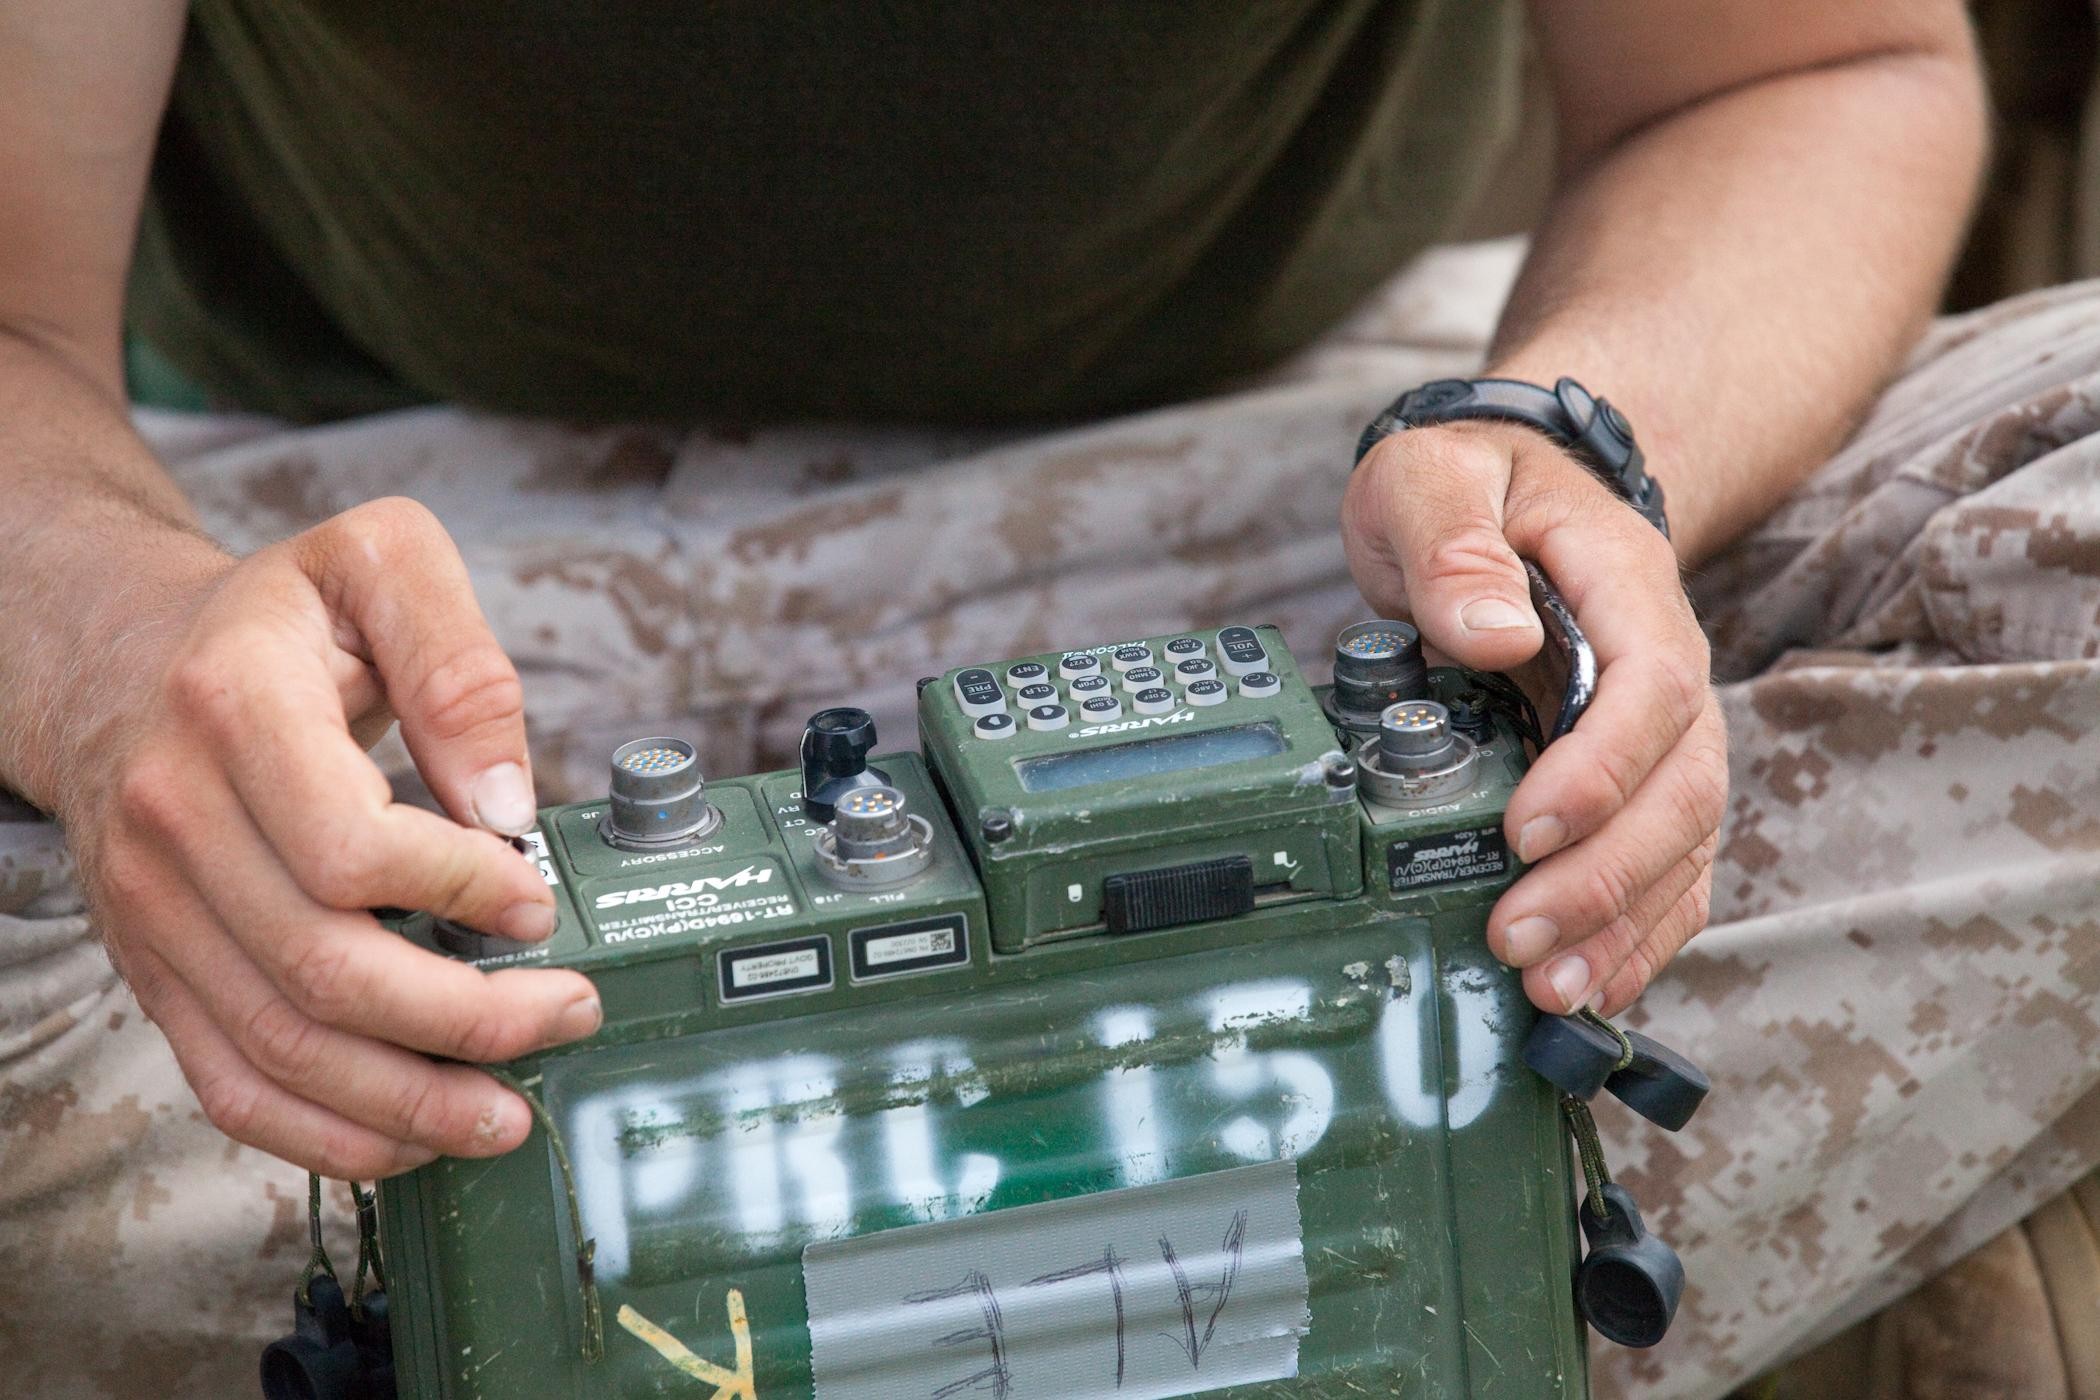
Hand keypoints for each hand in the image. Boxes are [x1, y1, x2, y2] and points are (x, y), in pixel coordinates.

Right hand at [56, 498, 599, 1178]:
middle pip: (325, 969)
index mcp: (236, 709)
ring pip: (282, 1047)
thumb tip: (507, 804)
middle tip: (568, 1011)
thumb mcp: (378, 563)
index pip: (351, 847)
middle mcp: (177, 820)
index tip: (536, 901)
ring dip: (410, 1099)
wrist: (122, 662)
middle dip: (467, 1016)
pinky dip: (327, 1133)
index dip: (461, 892)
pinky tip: (414, 1137)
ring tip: (510, 1110)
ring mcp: (155, 909)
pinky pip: (231, 1084)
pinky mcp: (156, 969)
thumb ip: (458, 662)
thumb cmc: (277, 618)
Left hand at [1342, 421, 1725, 1015]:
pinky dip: (1637, 931)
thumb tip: (1488, 633)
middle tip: (1518, 939)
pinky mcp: (1631, 778)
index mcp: (1627, 585)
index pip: (1654, 688)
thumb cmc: (1465, 480)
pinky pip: (1666, 865)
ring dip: (1622, 925)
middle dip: (1605, 877)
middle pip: (1681, 786)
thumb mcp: (1433, 475)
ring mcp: (1656, 731)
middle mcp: (1662, 666)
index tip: (1524, 831)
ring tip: (1550, 989)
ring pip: (1682, 842)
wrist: (1499, 486)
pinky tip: (1594, 987)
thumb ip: (1452, 540)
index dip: (1602, 771)